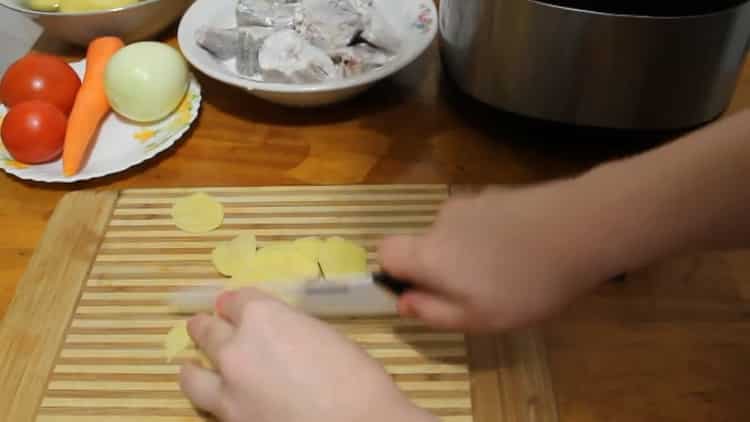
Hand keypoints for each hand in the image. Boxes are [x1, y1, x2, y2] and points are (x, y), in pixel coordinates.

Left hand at [179, 288, 435, 421]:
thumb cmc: (357, 377)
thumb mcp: (326, 338)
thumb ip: (293, 333)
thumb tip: (283, 341)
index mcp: (263, 316)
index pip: (237, 300)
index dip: (237, 303)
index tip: (236, 306)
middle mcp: (236, 347)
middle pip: (209, 330)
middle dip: (208, 327)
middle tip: (204, 326)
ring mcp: (227, 388)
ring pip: (193, 372)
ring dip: (193, 365)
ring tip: (190, 365)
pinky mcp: (227, 420)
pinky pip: (206, 406)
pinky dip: (208, 399)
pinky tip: (214, 399)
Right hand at [379, 183, 611, 331]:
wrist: (582, 228)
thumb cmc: (525, 284)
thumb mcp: (478, 318)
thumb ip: (433, 312)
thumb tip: (403, 302)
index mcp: (429, 252)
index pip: (385, 251)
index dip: (395, 272)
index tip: (423, 292)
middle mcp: (442, 220)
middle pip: (424, 244)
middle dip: (441, 268)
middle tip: (479, 292)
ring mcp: (472, 202)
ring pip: (455, 233)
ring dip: (470, 253)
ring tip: (510, 272)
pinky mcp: (500, 194)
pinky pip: (481, 221)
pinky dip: (493, 237)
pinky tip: (525, 251)